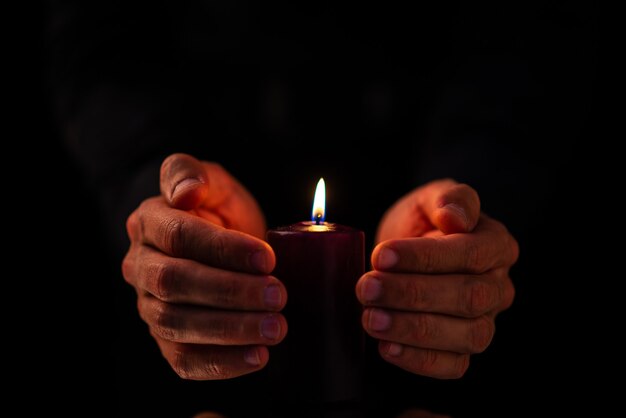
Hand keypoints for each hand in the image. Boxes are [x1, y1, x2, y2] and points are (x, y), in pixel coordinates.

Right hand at [122, 153, 286, 379]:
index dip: (223, 249)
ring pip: (177, 325)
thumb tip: (185, 191)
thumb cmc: (217, 210)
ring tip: (276, 327)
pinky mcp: (166, 339)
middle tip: (279, 296)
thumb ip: (191, 172)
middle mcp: (141, 266)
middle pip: (175, 283)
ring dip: (230, 330)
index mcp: (149, 223)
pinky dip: (221, 364)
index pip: (180, 236)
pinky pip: (183, 359)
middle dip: (230, 292)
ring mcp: (149, 306)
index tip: (268, 258)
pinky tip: (258, 357)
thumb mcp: (212, 181)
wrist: (218, 244)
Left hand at [357, 179, 517, 377]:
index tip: (381, 255)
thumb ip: (448, 199)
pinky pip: (453, 365)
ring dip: (413, 329)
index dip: (425, 258)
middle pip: (468, 298)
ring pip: (466, 336)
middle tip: (367, 288)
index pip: (469, 254)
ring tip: (371, 318)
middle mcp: (498, 287)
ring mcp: (485, 322)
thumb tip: (457, 216)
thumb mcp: (429, 199)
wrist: (405, 253)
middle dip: (412, 294)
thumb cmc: (421, 223)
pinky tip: (386, 347)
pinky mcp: (463, 350)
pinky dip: (419, 360)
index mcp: (496, 245)